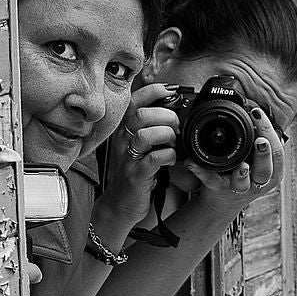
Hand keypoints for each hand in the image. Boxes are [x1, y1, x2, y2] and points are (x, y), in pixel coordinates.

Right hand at [101, 83, 179, 224]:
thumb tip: (174, 113)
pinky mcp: (136, 175)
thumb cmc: (134, 173)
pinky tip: (172, 159)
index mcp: (124, 130)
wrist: (120, 204)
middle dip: (165, 115)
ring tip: (173, 142)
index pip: (134, 101)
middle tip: (176, 126)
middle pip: (141, 114)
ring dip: (166, 135)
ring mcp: (128, 158)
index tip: (171, 90)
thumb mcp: (138, 147)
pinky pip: (153, 159)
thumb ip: (150, 129)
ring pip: (145, 134)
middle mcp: (122, 141)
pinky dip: (168, 155)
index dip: (153, 91)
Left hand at [184, 106, 284, 216]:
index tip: (258, 114)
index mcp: (271, 171)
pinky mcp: (218, 190)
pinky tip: (193, 162)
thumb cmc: (242, 174)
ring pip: (243, 183)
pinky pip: (210, 181)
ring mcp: (239, 188)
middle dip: (264, 154)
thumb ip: (260, 140)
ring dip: (241, 173)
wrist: (222, 201)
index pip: (277, 152)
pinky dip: (200, 171)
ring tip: (241, 166)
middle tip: (260, 141)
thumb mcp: (256, 159)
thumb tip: (259, 112)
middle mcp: (258, 182)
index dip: (270, 132)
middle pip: (266, 170)